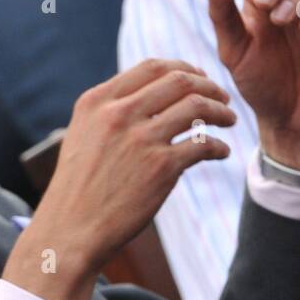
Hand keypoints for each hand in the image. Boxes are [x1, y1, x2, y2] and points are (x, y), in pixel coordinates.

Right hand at [2, 59, 233, 299]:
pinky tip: (222, 152)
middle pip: (180, 81)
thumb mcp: (83, 134)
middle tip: (223, 97)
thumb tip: (151, 94)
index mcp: (98, 102)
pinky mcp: (161, 168)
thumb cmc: (78, 188)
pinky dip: (219, 146)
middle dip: (209, 85)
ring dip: (221, 111)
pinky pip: (203, 145)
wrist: (69, 232)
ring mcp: (140, 140)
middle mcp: (118, 114)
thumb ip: (111, 111)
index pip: (152, 66)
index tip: (200, 77)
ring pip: (197, 107)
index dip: (184, 67)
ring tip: (230, 120)